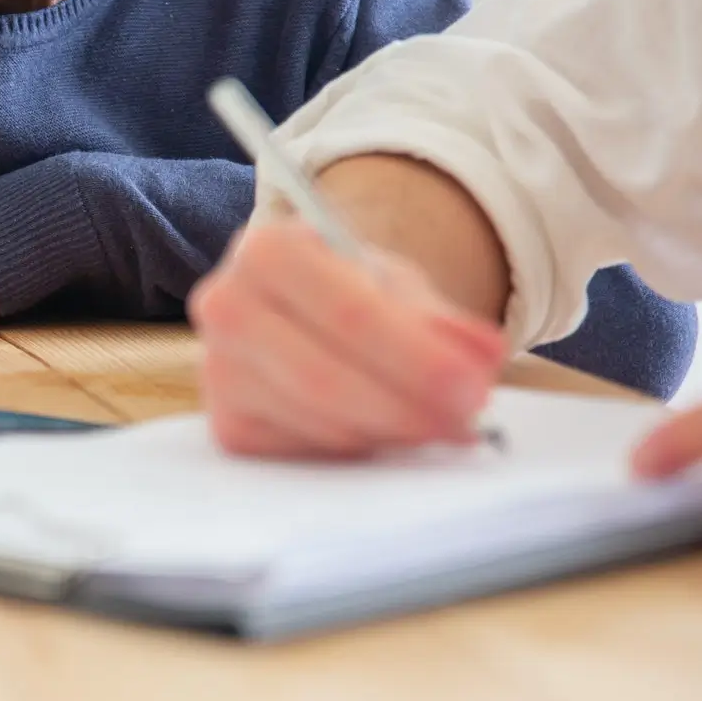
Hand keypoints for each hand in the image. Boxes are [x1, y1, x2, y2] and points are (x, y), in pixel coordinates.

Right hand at [188, 221, 511, 458]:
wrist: (300, 305)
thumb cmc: (351, 290)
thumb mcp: (399, 284)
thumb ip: (442, 319)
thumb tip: (482, 355)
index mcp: (265, 249)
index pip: (348, 313)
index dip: (416, 357)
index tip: (473, 386)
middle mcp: (224, 307)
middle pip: (324, 378)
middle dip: (408, 406)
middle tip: (467, 420)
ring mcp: (218, 372)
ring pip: (320, 422)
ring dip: (394, 432)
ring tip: (444, 422)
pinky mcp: (228, 425)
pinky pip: (309, 451)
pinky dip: (363, 447)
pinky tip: (391, 429)